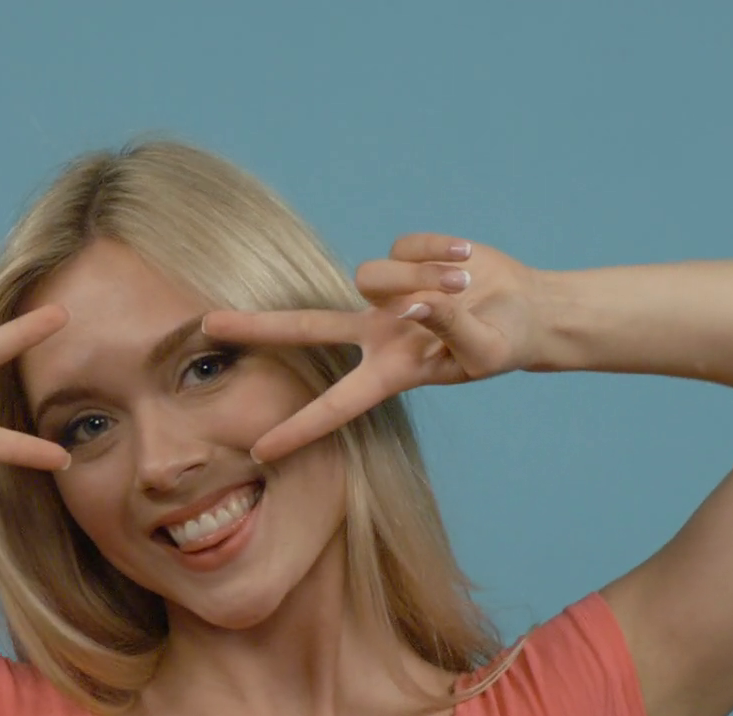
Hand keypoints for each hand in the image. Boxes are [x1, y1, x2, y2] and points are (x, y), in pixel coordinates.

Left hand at [201, 233, 546, 463]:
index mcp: (390, 372)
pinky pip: (409, 245)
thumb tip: (416, 301)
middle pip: (305, 328)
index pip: (335, 406)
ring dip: (424, 278)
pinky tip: (464, 263)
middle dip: (257, 328)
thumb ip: (449, 326)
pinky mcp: (403, 256)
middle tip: (207, 326)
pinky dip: (442, 252)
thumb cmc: (503, 343)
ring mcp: (386, 295)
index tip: (260, 453)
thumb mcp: (483, 350)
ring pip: (375, 275)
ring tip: (464, 286)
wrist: (525, 309)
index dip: (299, 430)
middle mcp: (376, 333)